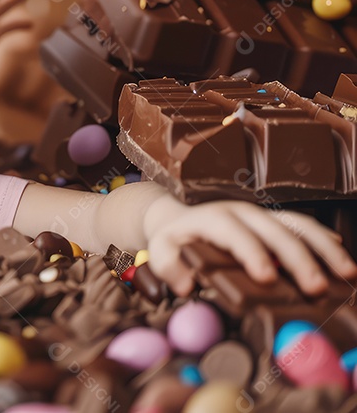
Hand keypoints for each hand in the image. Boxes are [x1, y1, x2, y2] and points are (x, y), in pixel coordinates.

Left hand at [143, 195, 356, 295]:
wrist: (179, 219)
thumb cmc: (173, 239)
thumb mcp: (161, 249)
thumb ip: (168, 267)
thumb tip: (186, 286)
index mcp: (214, 218)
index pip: (234, 233)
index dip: (251, 253)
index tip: (266, 277)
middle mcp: (242, 212)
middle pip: (275, 231)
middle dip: (298, 259)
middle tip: (315, 287)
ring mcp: (263, 215)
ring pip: (299, 225)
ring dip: (324, 248)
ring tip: (346, 273)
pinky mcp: (275, 222)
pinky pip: (304, 227)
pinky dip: (326, 241)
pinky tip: (342, 261)